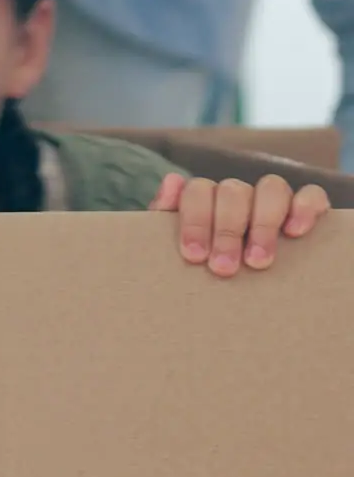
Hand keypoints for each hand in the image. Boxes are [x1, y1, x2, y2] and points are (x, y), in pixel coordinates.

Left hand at [150, 172, 329, 276]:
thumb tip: (171, 182)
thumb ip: (166, 218)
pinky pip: (311, 194)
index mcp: (205, 199)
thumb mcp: (176, 249)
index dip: (195, 220)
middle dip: (227, 230)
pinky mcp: (304, 207)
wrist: (231, 294)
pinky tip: (294, 232)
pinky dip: (304, 207)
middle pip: (233, 191)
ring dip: (263, 223)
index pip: (198, 191)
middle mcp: (237, 193)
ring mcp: (270, 198)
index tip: (194, 256)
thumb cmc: (201, 268)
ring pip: (271, 188)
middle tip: (223, 268)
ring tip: (257, 262)